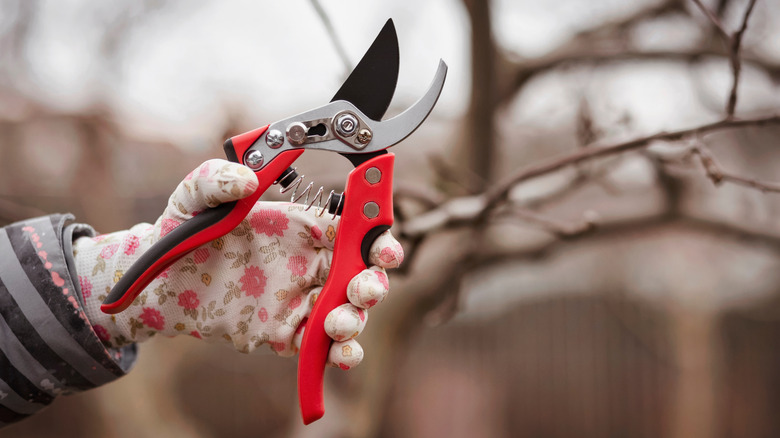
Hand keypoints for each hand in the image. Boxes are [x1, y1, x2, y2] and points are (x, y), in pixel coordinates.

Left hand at [73, 159, 402, 368]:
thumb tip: (246, 179)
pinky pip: (321, 346)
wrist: (157, 284)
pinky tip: (341, 355)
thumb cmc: (183, 232)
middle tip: (362, 289)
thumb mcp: (195, 197)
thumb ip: (216, 179)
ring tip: (339, 325)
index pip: (356, 229)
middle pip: (362, 274)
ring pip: (348, 312)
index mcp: (304, 228)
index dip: (378, 236)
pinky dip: (339, 353)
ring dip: (356, 320)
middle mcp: (311, 264)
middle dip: (373, 283)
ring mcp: (301, 301)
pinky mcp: (285, 334)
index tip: (384, 247)